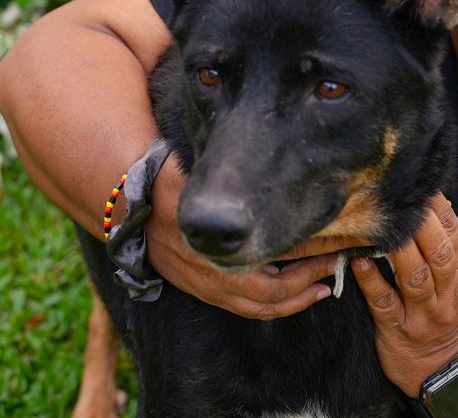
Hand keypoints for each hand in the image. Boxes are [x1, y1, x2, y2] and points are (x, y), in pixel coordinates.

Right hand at [144, 162, 367, 319]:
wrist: (121, 199)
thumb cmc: (161, 176)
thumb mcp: (191, 167)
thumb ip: (220, 171)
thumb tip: (272, 150)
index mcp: (208, 241)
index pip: (269, 261)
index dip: (307, 257)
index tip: (335, 245)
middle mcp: (205, 269)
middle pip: (269, 292)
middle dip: (307, 280)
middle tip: (336, 263)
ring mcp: (199, 282)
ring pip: (255, 306)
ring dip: (293, 300)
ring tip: (322, 286)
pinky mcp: (193, 287)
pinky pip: (238, 307)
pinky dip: (269, 306)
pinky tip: (291, 294)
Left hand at [352, 194, 457, 396]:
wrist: (450, 378)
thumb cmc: (452, 321)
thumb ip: (450, 252)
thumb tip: (434, 206)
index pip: (456, 237)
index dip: (441, 211)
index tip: (424, 187)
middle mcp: (447, 296)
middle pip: (439, 254)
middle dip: (422, 224)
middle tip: (403, 198)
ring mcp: (422, 316)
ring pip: (413, 277)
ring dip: (398, 248)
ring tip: (383, 224)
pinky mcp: (397, 331)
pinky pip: (383, 303)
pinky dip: (370, 280)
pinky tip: (357, 260)